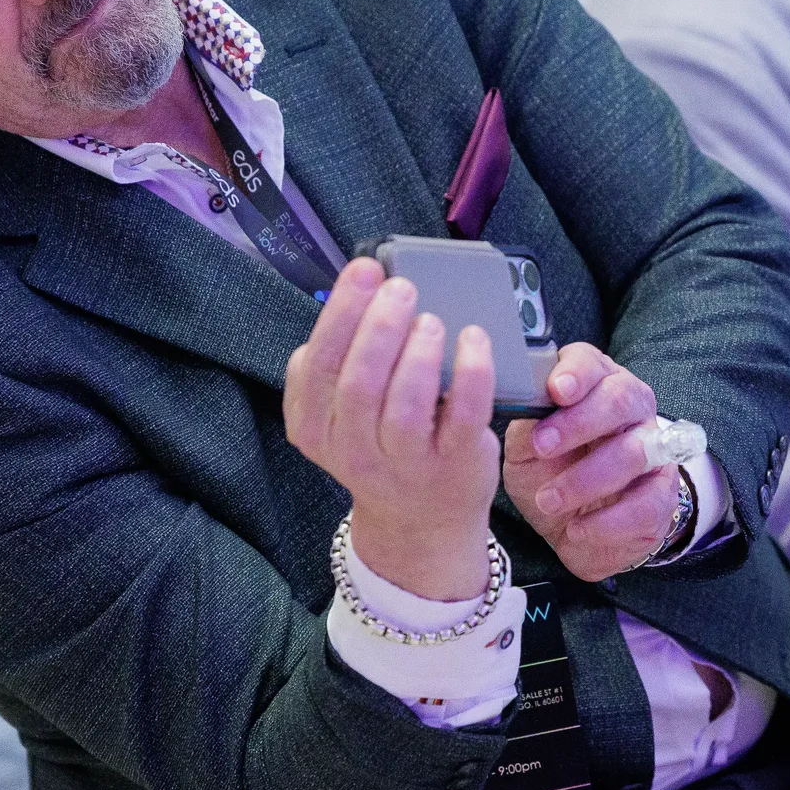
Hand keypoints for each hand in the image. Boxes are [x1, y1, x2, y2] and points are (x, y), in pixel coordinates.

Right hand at [284, 258, 499, 601]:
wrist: (422, 520)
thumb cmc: (380, 444)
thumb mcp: (340, 412)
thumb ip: (339, 361)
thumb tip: (359, 292)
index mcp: (315, 428)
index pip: (316, 366)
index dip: (340, 313)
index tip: (364, 269)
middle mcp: (354, 451)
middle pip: (358, 383)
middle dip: (379, 327)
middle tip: (401, 287)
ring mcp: (406, 463)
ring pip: (405, 405)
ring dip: (419, 352)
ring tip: (431, 319)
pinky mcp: (455, 464)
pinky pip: (464, 415)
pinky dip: (472, 371)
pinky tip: (474, 339)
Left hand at [502, 342, 680, 581]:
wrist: (572, 525)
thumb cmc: (547, 472)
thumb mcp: (525, 446)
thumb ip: (526, 421)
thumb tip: (517, 401)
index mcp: (594, 383)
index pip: (591, 363)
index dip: (576, 374)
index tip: (555, 391)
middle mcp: (631, 408)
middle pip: (620, 399)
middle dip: (579, 423)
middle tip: (542, 446)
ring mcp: (653, 450)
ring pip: (633, 452)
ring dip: (585, 479)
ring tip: (548, 499)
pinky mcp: (662, 495)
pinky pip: (645, 504)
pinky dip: (606, 521)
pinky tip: (577, 528)